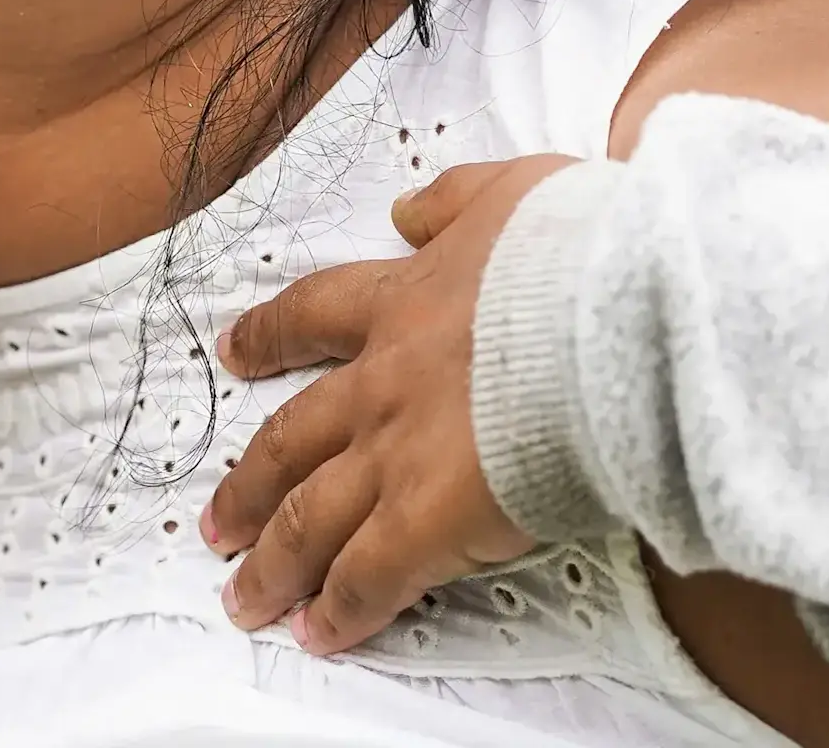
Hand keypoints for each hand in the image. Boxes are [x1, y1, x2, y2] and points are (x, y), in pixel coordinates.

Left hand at [204, 155, 575, 650]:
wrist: (612, 315)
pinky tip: (320, 635)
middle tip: (216, 521)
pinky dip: (339, 611)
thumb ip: (452, 202)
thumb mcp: (509, 193)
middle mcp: (382, 383)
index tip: (235, 353)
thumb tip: (406, 209)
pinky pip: (367, 578)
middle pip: (288, 440)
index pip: (314, 316)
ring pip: (308, 519)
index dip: (269, 337)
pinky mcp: (427, 521)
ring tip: (244, 597)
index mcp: (403, 301)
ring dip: (272, 564)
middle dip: (248, 486)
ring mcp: (396, 456)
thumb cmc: (581, 253)